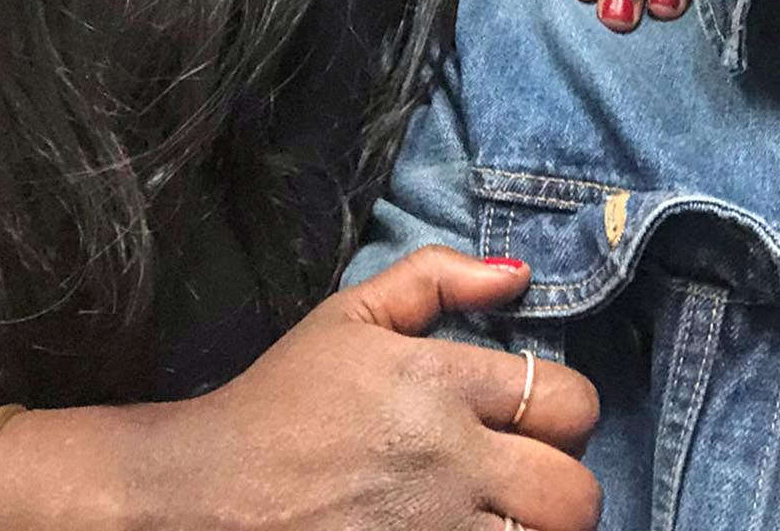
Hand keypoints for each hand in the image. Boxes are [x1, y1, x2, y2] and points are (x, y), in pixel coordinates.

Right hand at [148, 247, 600, 530]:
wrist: (204, 493)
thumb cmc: (281, 400)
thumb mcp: (350, 315)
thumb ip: (436, 277)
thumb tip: (518, 273)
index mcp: (441, 385)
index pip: (568, 402)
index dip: (566, 412)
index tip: (535, 420)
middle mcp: (448, 463)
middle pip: (575, 496)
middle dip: (563, 490)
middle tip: (528, 483)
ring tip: (501, 517)